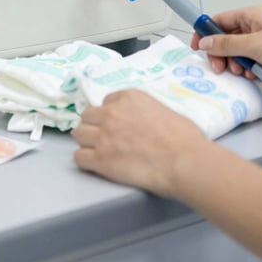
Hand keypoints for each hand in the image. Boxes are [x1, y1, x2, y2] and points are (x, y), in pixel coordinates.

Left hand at [72, 89, 211, 196]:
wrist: (183, 160)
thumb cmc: (183, 136)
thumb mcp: (162, 109)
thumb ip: (144, 112)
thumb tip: (142, 123)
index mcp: (128, 97)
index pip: (106, 102)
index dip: (111, 114)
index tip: (118, 124)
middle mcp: (112, 113)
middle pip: (87, 116)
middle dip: (95, 125)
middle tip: (106, 138)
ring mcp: (103, 136)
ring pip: (78, 134)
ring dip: (87, 141)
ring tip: (99, 151)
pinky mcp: (100, 160)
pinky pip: (79, 157)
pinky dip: (86, 161)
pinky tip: (96, 165)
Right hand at [192, 5, 261, 92]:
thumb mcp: (254, 44)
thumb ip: (227, 44)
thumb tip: (205, 42)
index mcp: (252, 16)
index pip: (220, 20)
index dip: (206, 32)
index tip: (197, 48)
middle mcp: (256, 29)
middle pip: (227, 40)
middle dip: (221, 54)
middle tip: (220, 68)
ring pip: (238, 56)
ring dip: (236, 65)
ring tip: (244, 72)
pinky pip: (250, 66)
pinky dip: (249, 72)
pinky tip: (254, 76)